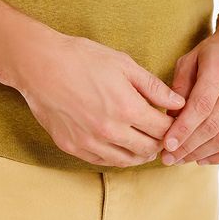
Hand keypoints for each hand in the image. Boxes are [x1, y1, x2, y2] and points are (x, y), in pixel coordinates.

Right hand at [14, 31, 185, 166]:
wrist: (39, 65)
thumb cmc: (82, 58)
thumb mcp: (123, 64)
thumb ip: (153, 87)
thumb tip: (178, 103)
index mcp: (127, 108)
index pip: (163, 129)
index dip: (173, 126)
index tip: (173, 121)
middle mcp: (111, 130)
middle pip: (148, 149)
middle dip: (160, 142)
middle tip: (161, 134)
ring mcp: (90, 142)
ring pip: (127, 161)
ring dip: (140, 154)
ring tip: (144, 143)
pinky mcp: (72, 147)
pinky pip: (103, 161)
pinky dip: (117, 156)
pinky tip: (120, 146)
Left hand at [160, 9, 218, 163]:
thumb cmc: (216, 53)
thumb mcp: (191, 59)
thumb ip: (179, 87)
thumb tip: (169, 120)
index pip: (201, 106)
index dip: (183, 129)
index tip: (167, 144)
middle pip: (213, 126)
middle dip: (188, 147)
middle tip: (168, 158)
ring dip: (202, 154)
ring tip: (182, 160)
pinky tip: (204, 159)